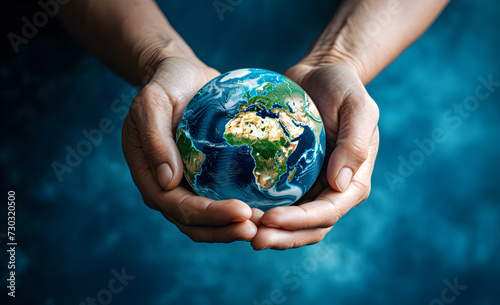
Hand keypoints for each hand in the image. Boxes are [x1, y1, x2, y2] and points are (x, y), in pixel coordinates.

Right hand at [122, 56, 257, 241]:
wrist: (183, 77)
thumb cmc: (165, 85)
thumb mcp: (152, 103)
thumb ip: (154, 139)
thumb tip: (167, 182)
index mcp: (150, 177)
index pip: (178, 207)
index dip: (209, 215)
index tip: (242, 212)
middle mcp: (168, 189)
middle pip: (196, 223)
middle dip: (226, 230)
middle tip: (259, 227)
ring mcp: (188, 186)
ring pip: (211, 220)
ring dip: (236, 227)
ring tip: (267, 224)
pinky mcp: (207, 179)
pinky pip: (224, 199)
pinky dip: (244, 207)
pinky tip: (270, 206)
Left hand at [250, 61, 379, 249]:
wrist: (319, 74)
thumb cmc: (342, 87)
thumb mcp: (358, 107)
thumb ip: (355, 144)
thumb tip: (339, 184)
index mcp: (352, 181)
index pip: (328, 212)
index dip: (300, 222)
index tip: (271, 220)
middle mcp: (331, 190)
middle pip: (308, 227)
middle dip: (283, 237)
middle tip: (253, 238)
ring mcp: (310, 187)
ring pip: (290, 222)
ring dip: (269, 231)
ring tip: (241, 230)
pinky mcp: (290, 178)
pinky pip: (274, 200)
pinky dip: (259, 210)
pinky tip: (235, 209)